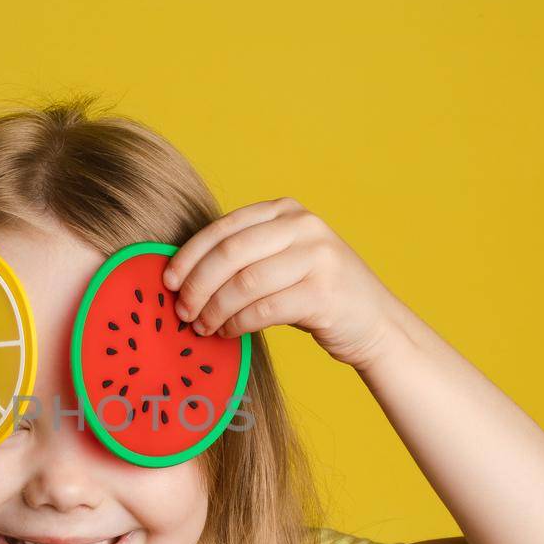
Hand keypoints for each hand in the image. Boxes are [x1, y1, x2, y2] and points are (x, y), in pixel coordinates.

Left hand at [162, 198, 406, 369]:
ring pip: (244, 282)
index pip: (224, 228)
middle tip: (180, 310)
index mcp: (286, 211)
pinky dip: (237, 323)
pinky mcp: (324, 293)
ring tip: (201, 326)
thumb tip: (181, 274)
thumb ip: (245, 255)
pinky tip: (227, 333)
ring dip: (214, 309)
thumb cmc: (317, 293)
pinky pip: (263, 309)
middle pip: (230, 253)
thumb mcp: (284, 259)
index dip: (189, 255)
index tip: (167, 281)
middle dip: (197, 284)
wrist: (375, 323)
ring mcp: (318, 257)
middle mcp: (304, 226)